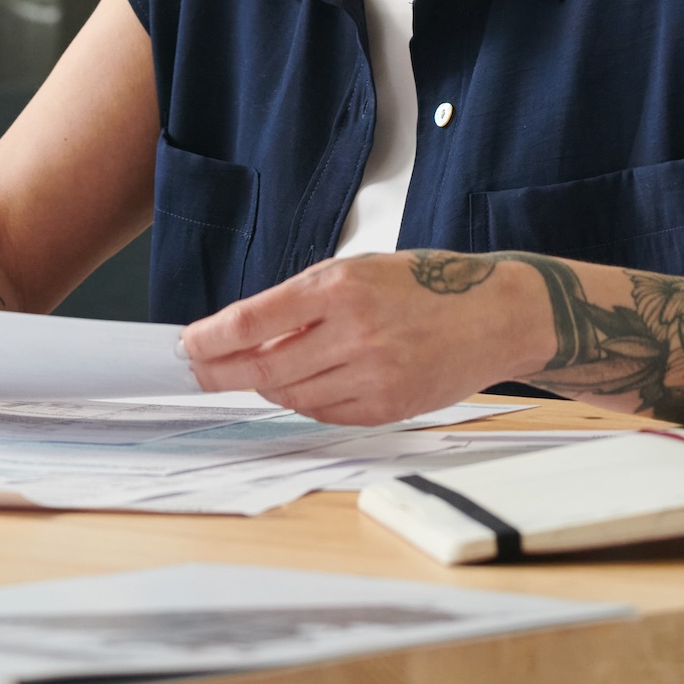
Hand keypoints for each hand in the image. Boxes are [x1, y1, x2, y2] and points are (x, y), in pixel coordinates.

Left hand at [178, 251, 547, 423]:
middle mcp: (354, 331)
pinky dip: (305, 401)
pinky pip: (326, 412)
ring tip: (257, 373)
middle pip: (263, 367)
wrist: (496, 315)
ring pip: (292, 395)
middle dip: (220, 373)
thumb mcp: (361, 270)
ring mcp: (372, 374)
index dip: (211, 338)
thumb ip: (306, 301)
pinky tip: (306, 384)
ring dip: (266, 386)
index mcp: (341, 286)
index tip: (188, 345)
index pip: (254, 319)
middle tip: (197, 373)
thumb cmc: (428, 284)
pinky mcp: (387, 406)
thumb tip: (247, 334)